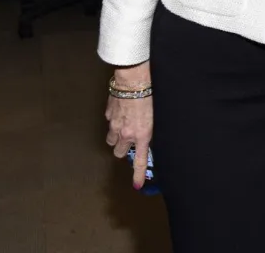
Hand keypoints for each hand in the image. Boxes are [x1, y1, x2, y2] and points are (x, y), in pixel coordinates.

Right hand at [104, 63, 153, 189]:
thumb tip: (147, 136)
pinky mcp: (108, 115)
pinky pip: (109, 123)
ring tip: (124, 126)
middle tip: (129, 140)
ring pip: (110, 140)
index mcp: (142, 135)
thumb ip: (149, 129)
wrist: (135, 80)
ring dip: (116, 137)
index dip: (138, 175)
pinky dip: (114, 121)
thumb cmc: (150, 94)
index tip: (137, 185)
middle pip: (118, 152)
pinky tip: (122, 111)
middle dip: (123, 148)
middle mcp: (126, 133)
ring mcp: (114, 125)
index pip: (139, 161)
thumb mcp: (156, 116)